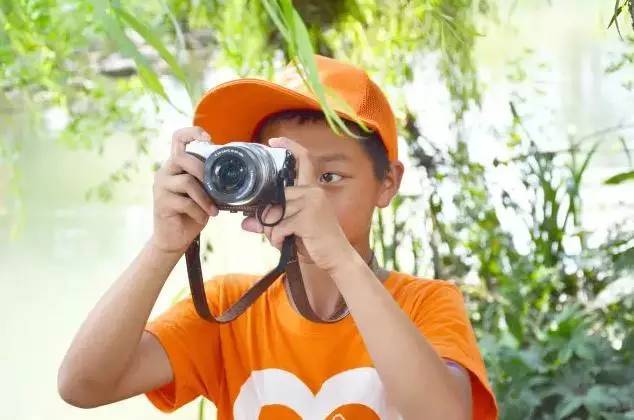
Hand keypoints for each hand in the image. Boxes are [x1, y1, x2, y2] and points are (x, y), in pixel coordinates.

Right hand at [150, 126, 218, 254]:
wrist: (174, 238)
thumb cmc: (193, 212)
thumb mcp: (205, 192)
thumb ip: (210, 180)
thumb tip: (234, 173)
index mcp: (176, 165)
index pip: (178, 139)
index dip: (192, 133)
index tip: (208, 138)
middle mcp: (165, 172)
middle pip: (182, 158)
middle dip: (203, 171)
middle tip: (216, 188)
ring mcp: (161, 187)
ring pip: (187, 182)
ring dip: (205, 197)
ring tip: (214, 209)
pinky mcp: (161, 203)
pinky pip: (185, 202)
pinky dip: (199, 211)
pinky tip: (204, 217)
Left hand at [241, 137, 353, 272]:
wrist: (338, 258)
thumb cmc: (317, 242)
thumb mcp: (293, 229)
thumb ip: (271, 222)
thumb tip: (246, 222)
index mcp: (312, 190)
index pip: (303, 161)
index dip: (289, 147)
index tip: (273, 141)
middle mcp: (313, 192)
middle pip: (276, 197)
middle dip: (267, 219)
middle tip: (274, 234)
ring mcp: (311, 203)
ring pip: (274, 213)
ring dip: (272, 232)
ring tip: (282, 241)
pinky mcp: (307, 218)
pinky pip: (278, 226)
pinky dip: (277, 239)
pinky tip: (285, 244)